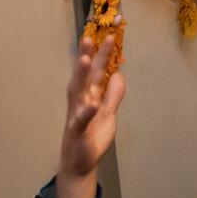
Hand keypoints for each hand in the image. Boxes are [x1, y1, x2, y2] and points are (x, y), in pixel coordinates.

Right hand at [54, 33, 125, 197]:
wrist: (80, 163)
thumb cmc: (92, 136)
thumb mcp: (108, 113)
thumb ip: (113, 95)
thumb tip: (119, 74)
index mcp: (89, 95)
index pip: (97, 70)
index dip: (103, 53)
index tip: (111, 34)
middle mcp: (80, 101)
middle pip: (85, 75)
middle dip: (88, 56)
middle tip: (91, 35)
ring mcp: (77, 114)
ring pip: (77, 92)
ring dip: (81, 76)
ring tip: (86, 59)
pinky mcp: (77, 131)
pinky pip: (81, 120)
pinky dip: (86, 112)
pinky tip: (91, 104)